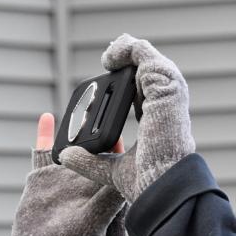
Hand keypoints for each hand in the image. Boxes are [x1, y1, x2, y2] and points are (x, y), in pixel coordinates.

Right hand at [4, 113, 128, 235]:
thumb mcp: (94, 221)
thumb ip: (107, 201)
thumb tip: (125, 179)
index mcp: (102, 191)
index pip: (114, 163)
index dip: (121, 146)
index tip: (129, 126)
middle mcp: (85, 181)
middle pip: (94, 149)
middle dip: (100, 129)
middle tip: (107, 104)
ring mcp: (64, 177)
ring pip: (71, 146)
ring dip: (75, 128)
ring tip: (83, 104)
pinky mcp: (43, 177)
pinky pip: (44, 151)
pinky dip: (46, 134)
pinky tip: (49, 117)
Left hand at [58, 34, 194, 204]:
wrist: (160, 185)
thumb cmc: (145, 184)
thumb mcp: (111, 170)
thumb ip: (90, 160)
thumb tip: (66, 155)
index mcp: (160, 123)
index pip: (146, 92)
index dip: (129, 79)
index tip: (110, 71)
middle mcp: (168, 107)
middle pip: (149, 71)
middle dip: (128, 58)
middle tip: (107, 56)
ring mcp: (169, 96)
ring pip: (149, 59)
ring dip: (126, 50)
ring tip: (107, 55)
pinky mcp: (165, 88)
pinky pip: (145, 56)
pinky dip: (128, 50)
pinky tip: (111, 57)